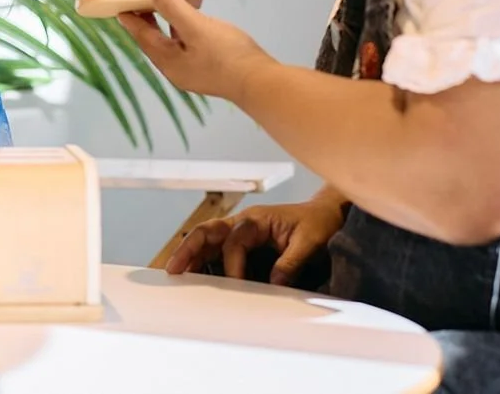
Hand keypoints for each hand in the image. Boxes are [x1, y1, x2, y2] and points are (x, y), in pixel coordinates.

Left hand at [116, 0, 273, 101]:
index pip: (142, 36)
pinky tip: (196, 16)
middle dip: (149, 17)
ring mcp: (193, 70)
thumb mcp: (196, 26)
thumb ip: (171, 7)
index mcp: (168, 61)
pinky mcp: (209, 68)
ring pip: (173, 41)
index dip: (130, 17)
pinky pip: (188, 44)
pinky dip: (186, 27)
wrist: (261, 82)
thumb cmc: (226, 54)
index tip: (120, 2)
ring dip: (170, 20)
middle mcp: (176, 69)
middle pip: (155, 39)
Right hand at [164, 197, 347, 286]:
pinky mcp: (243, 244)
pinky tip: (194, 275)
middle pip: (207, 231)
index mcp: (256, 219)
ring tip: (176, 274)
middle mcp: (243, 222)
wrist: (326, 216)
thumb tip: (273, 283)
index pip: (234, 241)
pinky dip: (202, 260)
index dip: (232, 264)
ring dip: (190, 255)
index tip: (236, 284)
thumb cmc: (318, 223)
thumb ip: (290, 262)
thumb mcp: (309, 242)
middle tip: (173, 269)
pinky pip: (216, 250)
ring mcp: (240, 232)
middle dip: (188, 249)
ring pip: (207, 240)